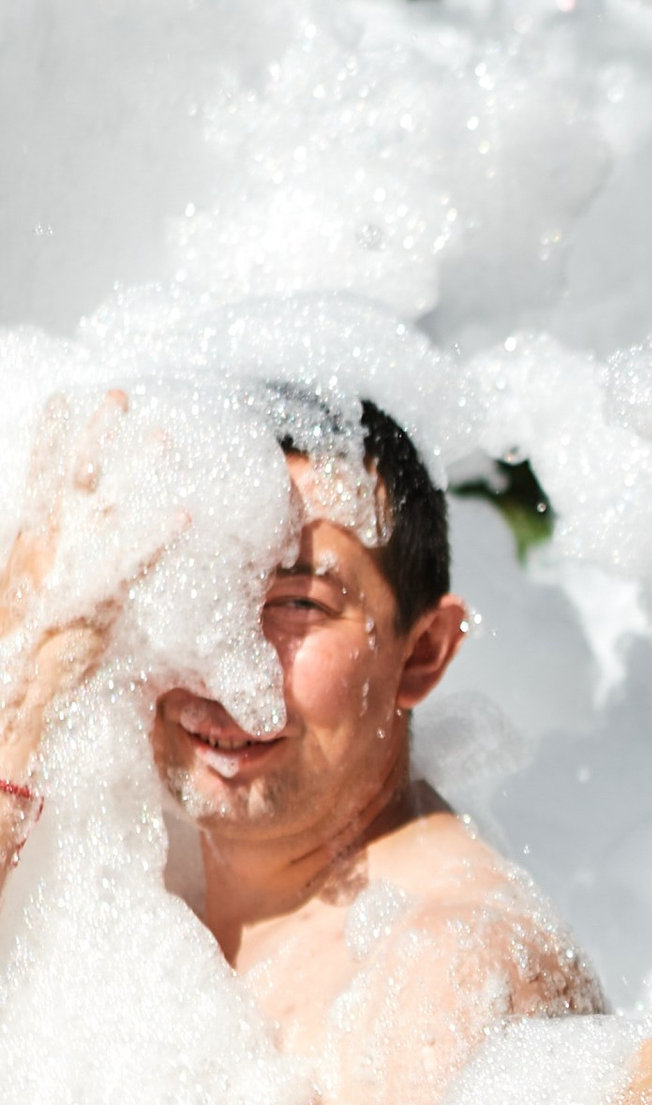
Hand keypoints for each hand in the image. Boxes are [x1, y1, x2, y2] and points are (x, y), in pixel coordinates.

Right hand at [0, 388, 181, 786]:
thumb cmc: (10, 709)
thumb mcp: (19, 639)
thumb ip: (41, 601)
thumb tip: (53, 563)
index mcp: (12, 578)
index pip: (27, 501)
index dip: (43, 451)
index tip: (60, 402)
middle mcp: (26, 579)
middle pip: (56, 498)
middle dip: (84, 443)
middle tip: (116, 395)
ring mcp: (49, 601)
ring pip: (89, 526)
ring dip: (125, 478)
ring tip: (161, 438)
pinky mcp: (77, 631)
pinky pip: (119, 581)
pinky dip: (148, 546)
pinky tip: (182, 520)